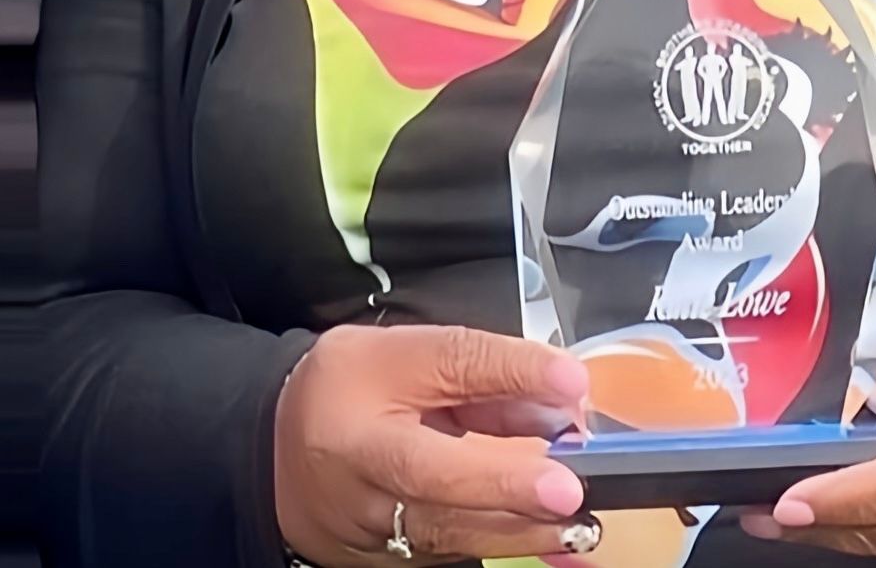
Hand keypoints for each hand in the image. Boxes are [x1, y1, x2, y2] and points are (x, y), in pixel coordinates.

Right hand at [275, 323, 598, 565]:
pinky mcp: (382, 560)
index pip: (444, 369)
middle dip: (504, 485)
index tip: (570, 381)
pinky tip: (549, 545)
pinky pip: (444, 554)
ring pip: (443, 532)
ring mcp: (366, 525)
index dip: (507, 374)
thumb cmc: (352, 388)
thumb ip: (479, 369)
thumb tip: (559, 390)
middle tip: (567, 489)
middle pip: (433, 478)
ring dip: (514, 532)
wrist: (277, 450)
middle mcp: (360, 467)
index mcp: (363, 386)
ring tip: (575, 527)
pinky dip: (497, 548)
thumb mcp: (406, 352)